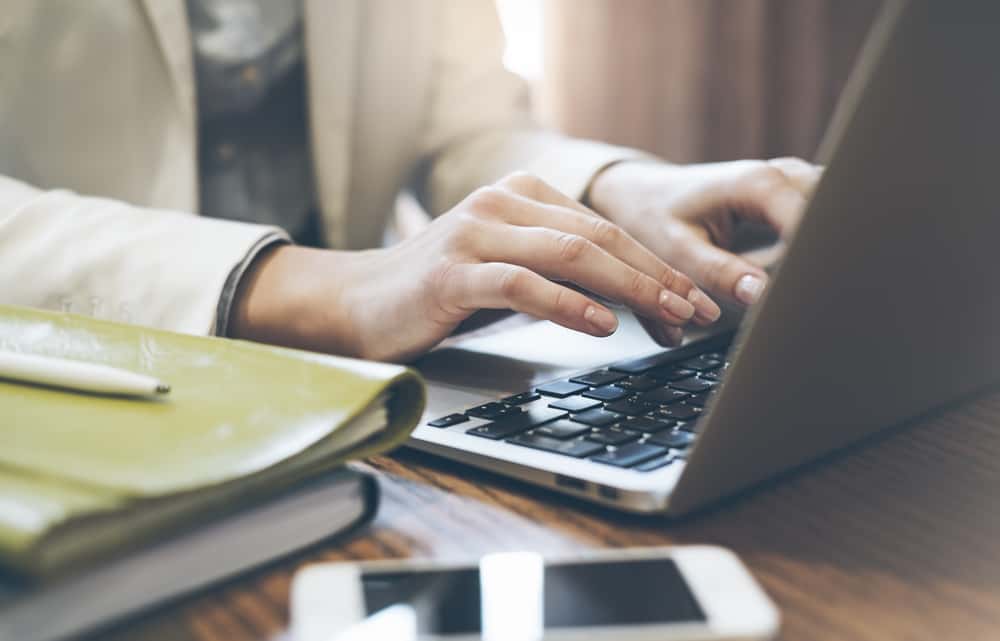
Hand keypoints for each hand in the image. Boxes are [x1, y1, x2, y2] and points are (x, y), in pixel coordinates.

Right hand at [230, 173, 720, 361]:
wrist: (358, 304)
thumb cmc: (441, 295)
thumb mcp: (511, 275)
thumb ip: (562, 275)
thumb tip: (636, 304)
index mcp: (519, 197)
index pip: (603, 229)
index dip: (655, 267)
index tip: (692, 303)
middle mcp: (499, 205)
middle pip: (598, 237)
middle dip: (656, 278)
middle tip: (698, 314)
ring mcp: (474, 235)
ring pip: (571, 254)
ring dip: (630, 289)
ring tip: (670, 317)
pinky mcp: (452, 274)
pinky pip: (523, 284)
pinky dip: (569, 304)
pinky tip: (602, 325)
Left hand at [587, 158, 821, 306]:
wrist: (643, 195)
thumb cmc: (654, 218)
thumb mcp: (680, 251)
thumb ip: (722, 273)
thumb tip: (762, 295)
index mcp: (758, 184)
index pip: (813, 223)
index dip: (818, 262)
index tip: (813, 296)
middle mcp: (783, 174)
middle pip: (838, 211)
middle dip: (833, 253)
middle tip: (819, 297)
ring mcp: (794, 181)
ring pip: (837, 212)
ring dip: (829, 249)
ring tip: (812, 288)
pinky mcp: (795, 195)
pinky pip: (824, 217)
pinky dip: (820, 245)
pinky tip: (806, 274)